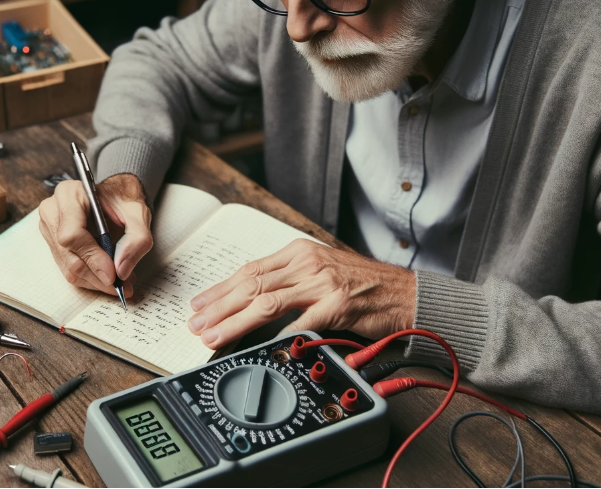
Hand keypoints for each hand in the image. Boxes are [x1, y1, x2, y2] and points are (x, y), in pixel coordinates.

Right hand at [38, 173, 151, 297]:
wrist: (113, 194)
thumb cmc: (123, 198)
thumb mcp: (138, 213)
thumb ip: (136, 239)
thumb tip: (122, 270)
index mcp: (69, 195)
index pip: (71, 234)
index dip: (92, 257)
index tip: (113, 274)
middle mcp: (53, 211)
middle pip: (68, 255)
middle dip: (97, 276)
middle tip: (122, 286)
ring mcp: (49, 228)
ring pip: (68, 267)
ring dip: (95, 281)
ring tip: (120, 283)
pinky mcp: (53, 243)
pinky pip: (69, 268)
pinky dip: (90, 278)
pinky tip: (108, 278)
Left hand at [187, 239, 415, 348]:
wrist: (404, 293)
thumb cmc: (363, 286)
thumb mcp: (320, 272)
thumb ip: (289, 282)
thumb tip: (251, 302)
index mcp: (299, 253)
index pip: (250, 270)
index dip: (221, 289)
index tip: (200, 304)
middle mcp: (307, 263)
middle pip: (251, 285)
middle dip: (219, 307)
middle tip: (196, 325)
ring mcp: (322, 283)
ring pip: (266, 302)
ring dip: (235, 322)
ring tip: (214, 337)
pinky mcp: (338, 304)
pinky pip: (302, 323)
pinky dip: (279, 336)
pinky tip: (261, 347)